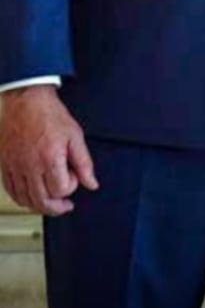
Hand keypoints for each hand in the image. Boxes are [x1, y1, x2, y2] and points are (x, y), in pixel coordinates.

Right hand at [0, 85, 97, 215]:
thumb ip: (84, 162)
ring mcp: (15, 168)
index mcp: (50, 158)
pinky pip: (11, 192)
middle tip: (65, 205)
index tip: (74, 176)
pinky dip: (22, 198)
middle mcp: (30, 167)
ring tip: (51, 202)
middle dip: (57, 206)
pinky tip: (31, 195)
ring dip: (39, 206)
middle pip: (42, 201)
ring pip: (25, 200)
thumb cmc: (49, 114)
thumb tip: (92, 183)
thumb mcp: (75, 135)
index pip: (61, 190)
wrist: (25, 101)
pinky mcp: (5, 167)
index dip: (71, 186)